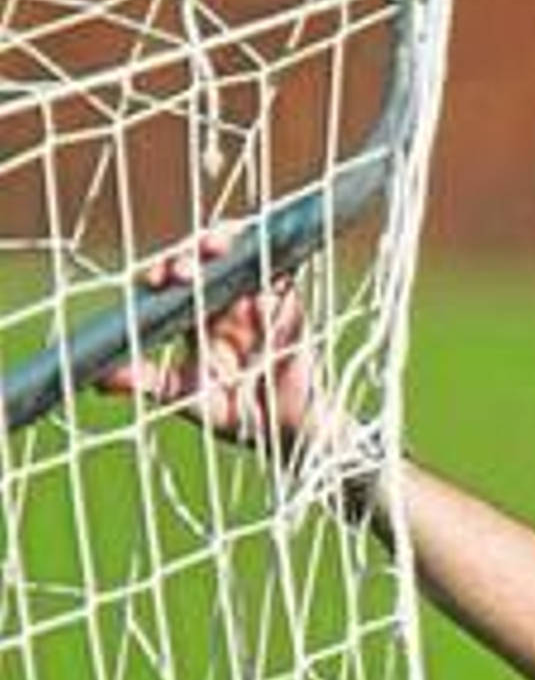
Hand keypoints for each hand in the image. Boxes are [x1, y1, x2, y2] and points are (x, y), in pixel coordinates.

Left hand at [100, 228, 325, 453]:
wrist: (289, 434)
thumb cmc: (240, 417)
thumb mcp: (188, 397)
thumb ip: (149, 382)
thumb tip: (99, 380)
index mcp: (197, 319)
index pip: (173, 281)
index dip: (161, 273)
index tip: (154, 281)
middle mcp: (226, 304)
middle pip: (204, 259)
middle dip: (190, 253)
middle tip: (181, 269)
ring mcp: (259, 302)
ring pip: (241, 255)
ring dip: (228, 244)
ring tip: (214, 248)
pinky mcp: (291, 309)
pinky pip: (282, 280)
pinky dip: (271, 272)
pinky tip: (256, 273)